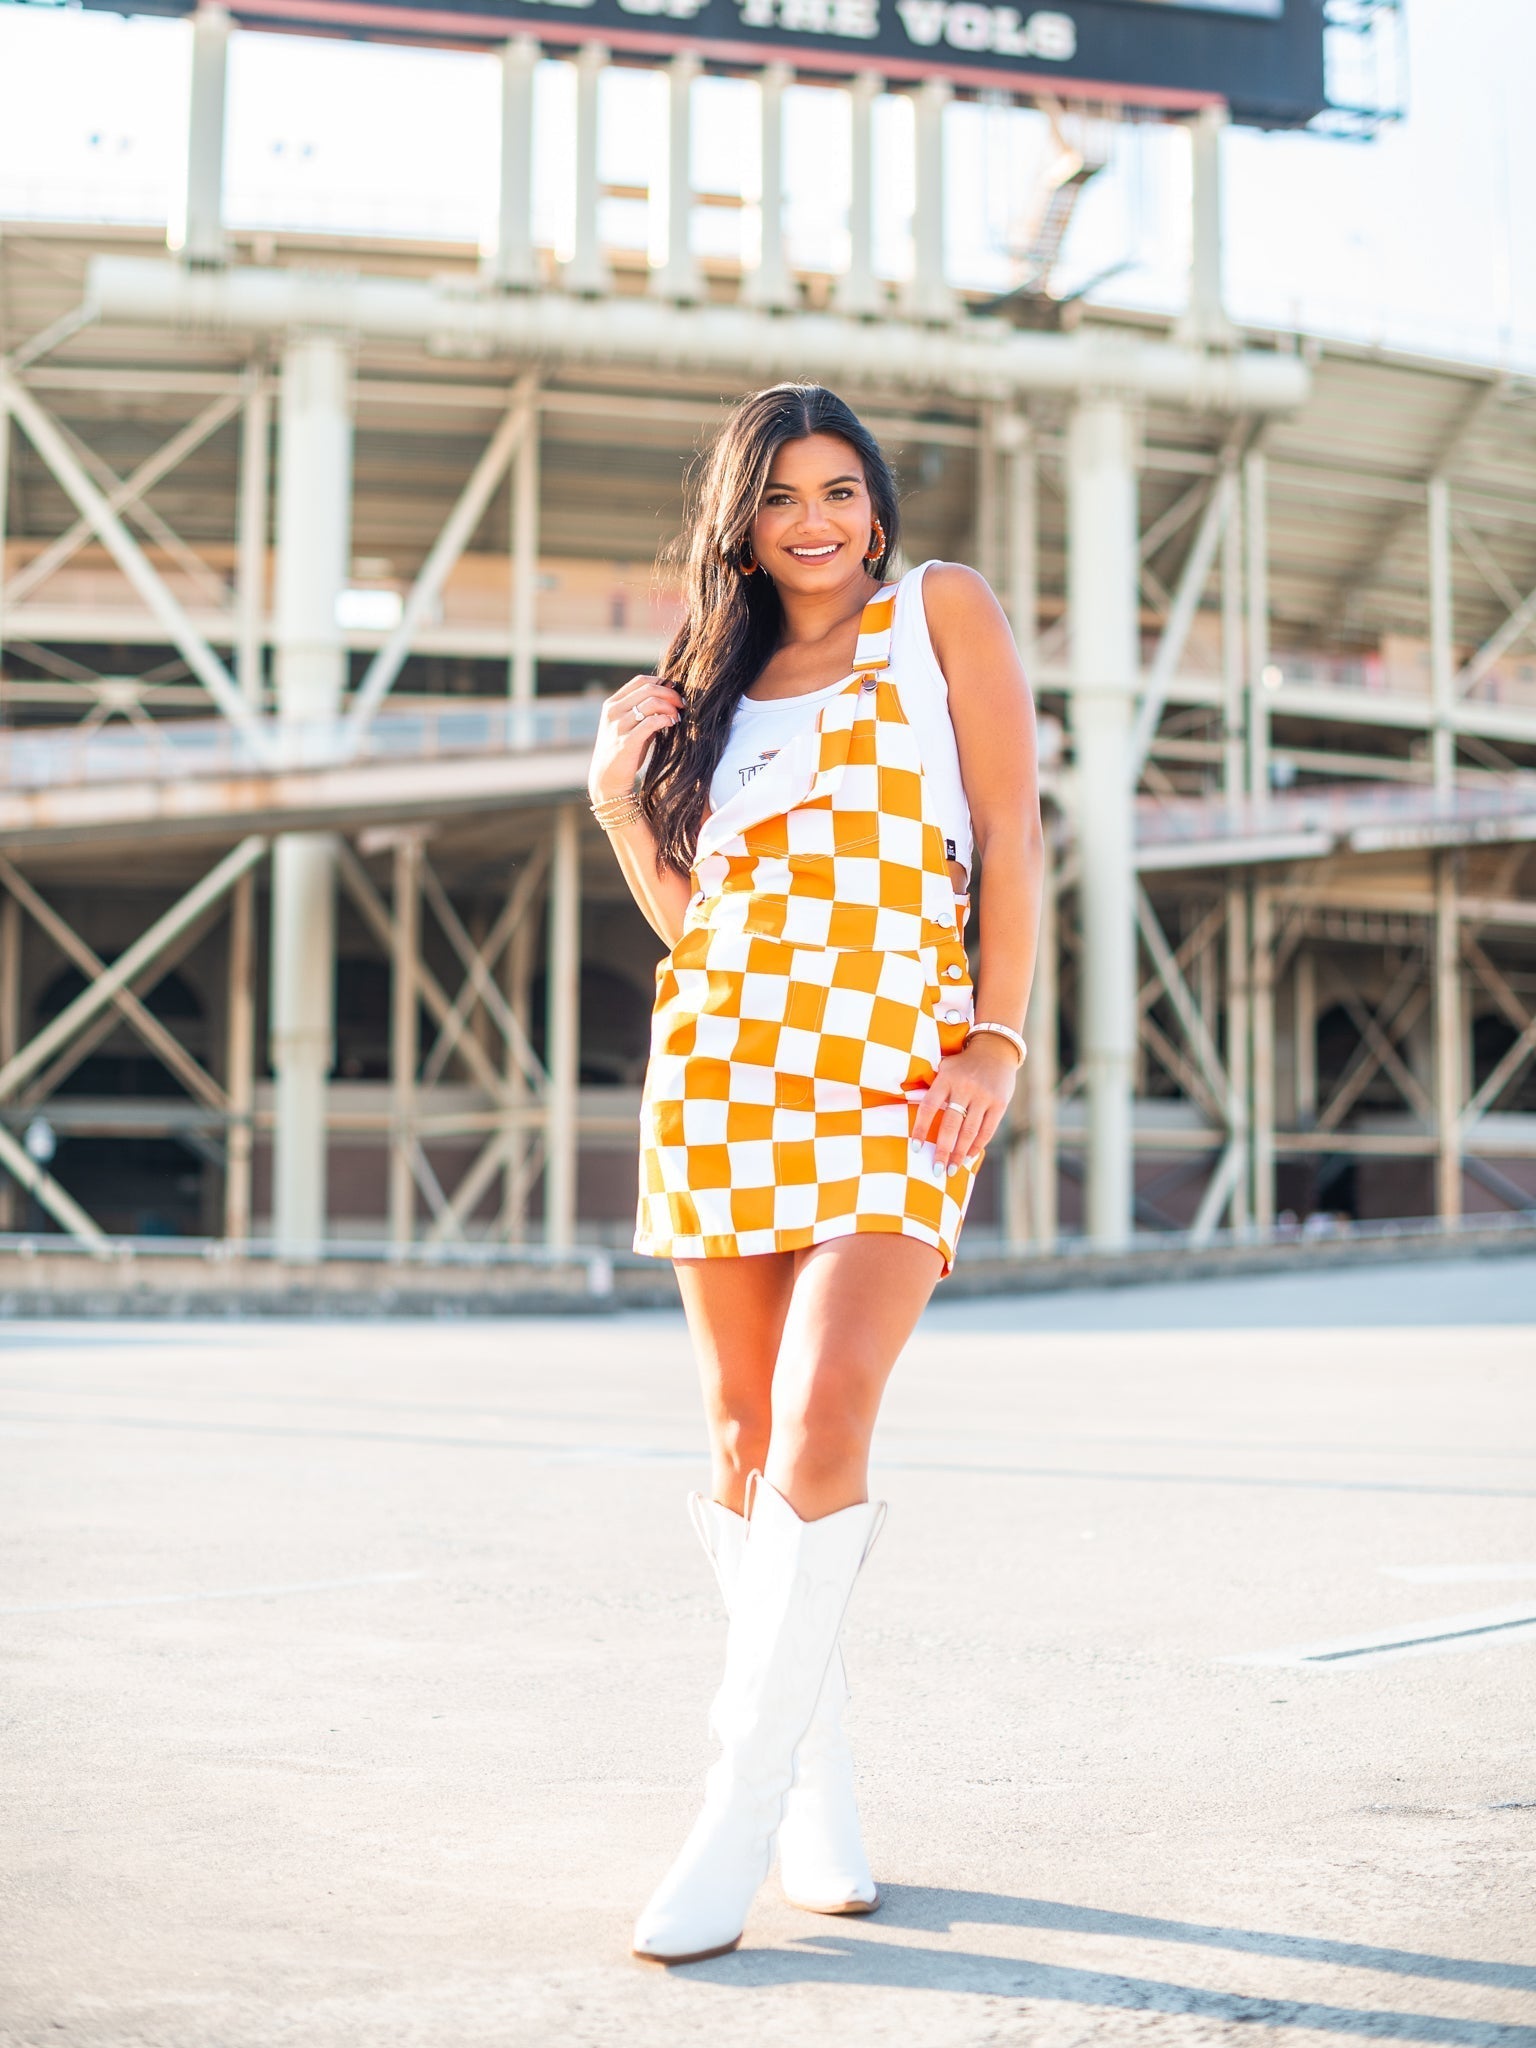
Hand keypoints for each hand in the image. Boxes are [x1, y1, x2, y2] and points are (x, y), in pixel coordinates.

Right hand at [588, 674, 682, 803]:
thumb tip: (670, 698)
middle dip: (670, 694)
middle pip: (648, 689)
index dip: (661, 682)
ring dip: (670, 707)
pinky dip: (665, 720)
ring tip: (678, 717)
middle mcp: (613, 712)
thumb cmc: (624, 753)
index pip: (640, 681)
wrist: (607, 780)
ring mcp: (618, 727)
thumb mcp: (630, 727)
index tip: (676, 691)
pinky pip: (651, 723)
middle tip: (682, 704)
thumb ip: (645, 713)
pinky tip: (672, 724)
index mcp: (612, 704)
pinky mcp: (626, 743)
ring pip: (651, 703)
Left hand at [911, 1032, 1019, 1175]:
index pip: (929, 1107)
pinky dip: (977, 1145)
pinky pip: (987, 1130)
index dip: (921, 1129)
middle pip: (951, 1125)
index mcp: (946, 1078)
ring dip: (960, 1153)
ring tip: (952, 1170)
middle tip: (936, 1170)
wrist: (995, 1048)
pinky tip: (968, 1157)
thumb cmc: (963, 1064)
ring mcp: (983, 1096)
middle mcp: (965, 1087)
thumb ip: (933, 1088)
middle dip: (943, 1151)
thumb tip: (913, 1115)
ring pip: (969, 1131)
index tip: (916, 1149)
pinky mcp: (999, 1103)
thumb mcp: (944, 1068)